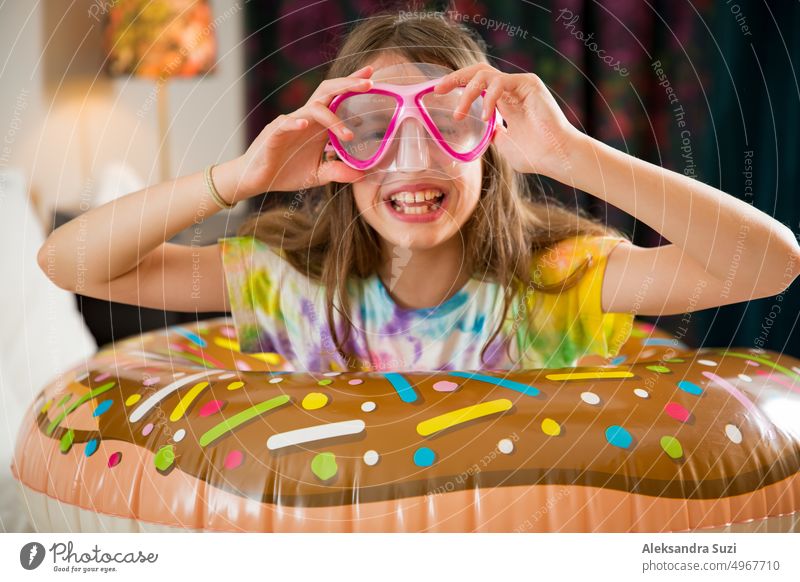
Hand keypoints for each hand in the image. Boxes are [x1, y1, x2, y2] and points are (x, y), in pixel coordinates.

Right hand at [237, 65, 374, 195]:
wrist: (258, 179)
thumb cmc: (286, 171)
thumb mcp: (318, 174)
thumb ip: (338, 172)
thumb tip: (362, 176)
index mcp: (318, 125)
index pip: (337, 98)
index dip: (352, 85)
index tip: (372, 76)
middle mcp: (307, 118)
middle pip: (328, 92)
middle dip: (347, 85)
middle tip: (369, 84)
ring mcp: (290, 123)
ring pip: (313, 108)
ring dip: (333, 118)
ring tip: (349, 135)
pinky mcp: (274, 133)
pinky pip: (285, 123)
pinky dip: (295, 122)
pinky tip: (305, 124)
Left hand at [434, 63, 583, 178]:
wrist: (556, 157)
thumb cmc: (535, 155)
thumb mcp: (504, 145)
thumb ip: (492, 135)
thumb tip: (482, 133)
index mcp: (505, 101)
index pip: (477, 84)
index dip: (457, 85)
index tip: (438, 93)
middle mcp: (511, 89)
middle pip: (478, 72)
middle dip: (455, 78)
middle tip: (438, 89)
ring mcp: (520, 85)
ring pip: (485, 75)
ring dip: (467, 93)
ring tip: (459, 114)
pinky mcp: (528, 84)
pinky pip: (500, 81)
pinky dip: (488, 98)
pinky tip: (486, 117)